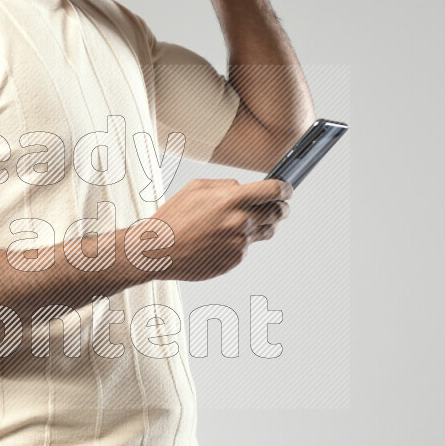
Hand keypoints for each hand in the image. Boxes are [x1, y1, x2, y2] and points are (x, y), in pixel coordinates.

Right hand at [146, 177, 292, 281]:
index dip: (284, 190)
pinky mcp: (235, 260)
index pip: (275, 191)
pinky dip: (238, 243)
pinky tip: (218, 241)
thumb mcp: (196, 188)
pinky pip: (246, 248)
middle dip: (278, 208)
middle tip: (274, 207)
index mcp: (233, 199)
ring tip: (240, 224)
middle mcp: (241, 221)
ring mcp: (239, 243)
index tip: (286, 191)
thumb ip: (225, 185)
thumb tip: (244, 188)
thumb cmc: (174, 217)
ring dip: (261, 226)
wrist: (158, 250)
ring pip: (265, 232)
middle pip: (278, 213)